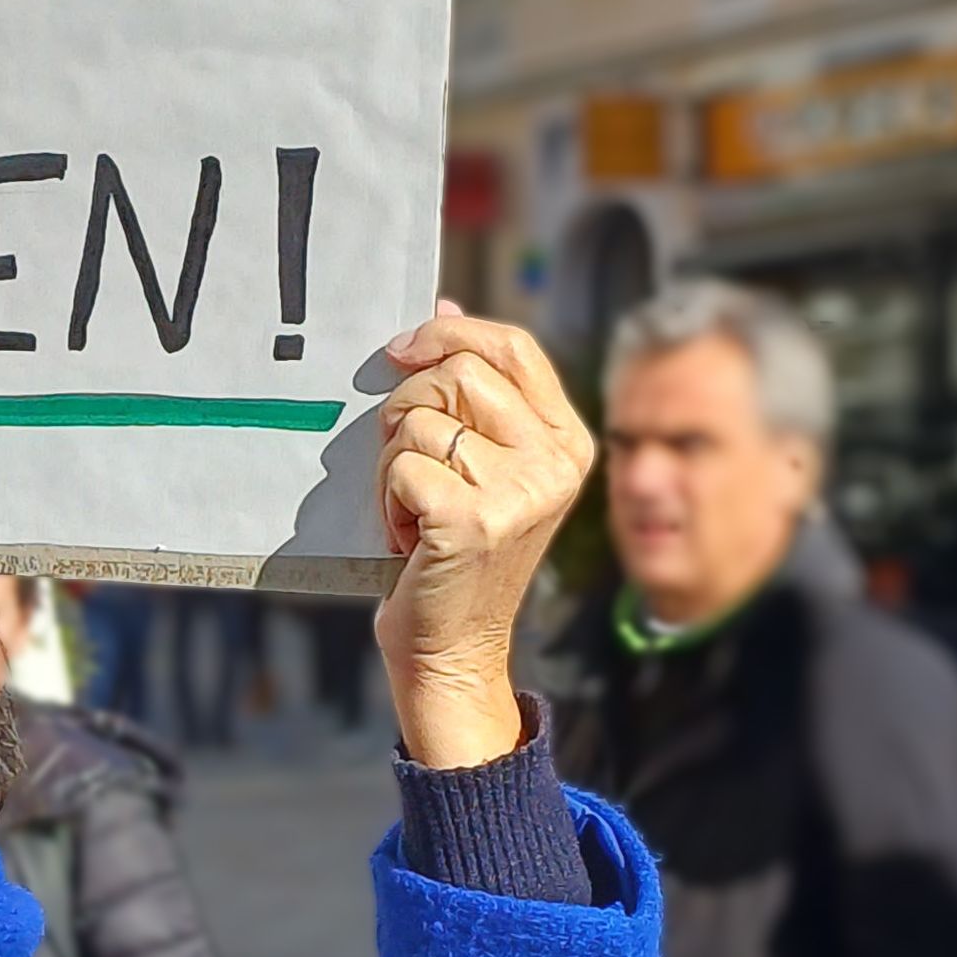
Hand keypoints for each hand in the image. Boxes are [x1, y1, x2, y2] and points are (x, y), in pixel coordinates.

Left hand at [372, 302, 595, 768]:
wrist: (453, 649)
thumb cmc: (453, 550)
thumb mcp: (477, 463)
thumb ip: (471, 391)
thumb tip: (442, 306)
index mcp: (569, 442)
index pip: (512, 346)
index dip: (449, 334)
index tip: (399, 350)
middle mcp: (557, 464)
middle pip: (457, 374)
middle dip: (407, 408)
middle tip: (407, 464)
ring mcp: (520, 493)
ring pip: (419, 421)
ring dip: (393, 463)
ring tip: (414, 511)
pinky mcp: (472, 520)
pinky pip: (401, 465)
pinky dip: (387, 498)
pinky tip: (407, 536)